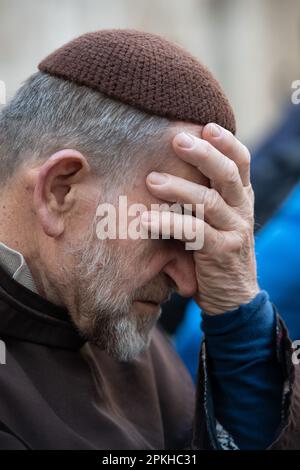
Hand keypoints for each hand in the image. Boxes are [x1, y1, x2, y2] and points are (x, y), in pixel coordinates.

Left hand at [141, 123, 258, 313]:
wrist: (233, 297)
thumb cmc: (214, 252)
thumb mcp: (215, 221)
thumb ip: (203, 197)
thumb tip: (169, 168)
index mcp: (241, 198)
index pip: (241, 162)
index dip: (226, 142)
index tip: (205, 125)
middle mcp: (242, 211)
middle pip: (228, 174)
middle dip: (203, 154)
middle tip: (177, 139)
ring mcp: (234, 232)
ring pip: (209, 202)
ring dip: (179, 188)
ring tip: (152, 180)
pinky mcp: (221, 253)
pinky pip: (195, 233)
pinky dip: (169, 223)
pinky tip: (147, 220)